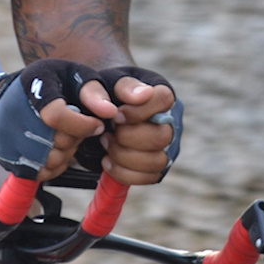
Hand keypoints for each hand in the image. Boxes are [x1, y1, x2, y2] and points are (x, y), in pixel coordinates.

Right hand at [0, 59, 106, 181]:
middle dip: (76, 137)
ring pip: (52, 160)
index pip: (56, 116)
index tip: (97, 124)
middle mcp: (16, 114)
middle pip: (58, 141)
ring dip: (66, 152)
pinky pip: (42, 172)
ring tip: (63, 136)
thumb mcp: (73, 75)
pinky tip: (54, 148)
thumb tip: (109, 111)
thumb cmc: (46, 85)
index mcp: (34, 86)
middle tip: (76, 127)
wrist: (3, 98)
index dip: (83, 125)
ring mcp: (10, 138)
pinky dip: (55, 164)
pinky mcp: (9, 158)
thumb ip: (93, 91)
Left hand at [82, 66, 180, 184]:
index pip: (164, 100)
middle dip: (127, 138)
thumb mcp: (94, 85)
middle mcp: (170, 120)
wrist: (97, 115)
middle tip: (109, 131)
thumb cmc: (101, 96)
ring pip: (157, 161)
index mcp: (159, 93)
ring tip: (106, 144)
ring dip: (124, 156)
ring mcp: (166, 145)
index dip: (138, 112)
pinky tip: (107, 161)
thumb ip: (103, 89)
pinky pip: (149, 177)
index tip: (116, 116)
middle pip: (162, 136)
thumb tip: (139, 96)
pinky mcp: (157, 166)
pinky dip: (123, 173)